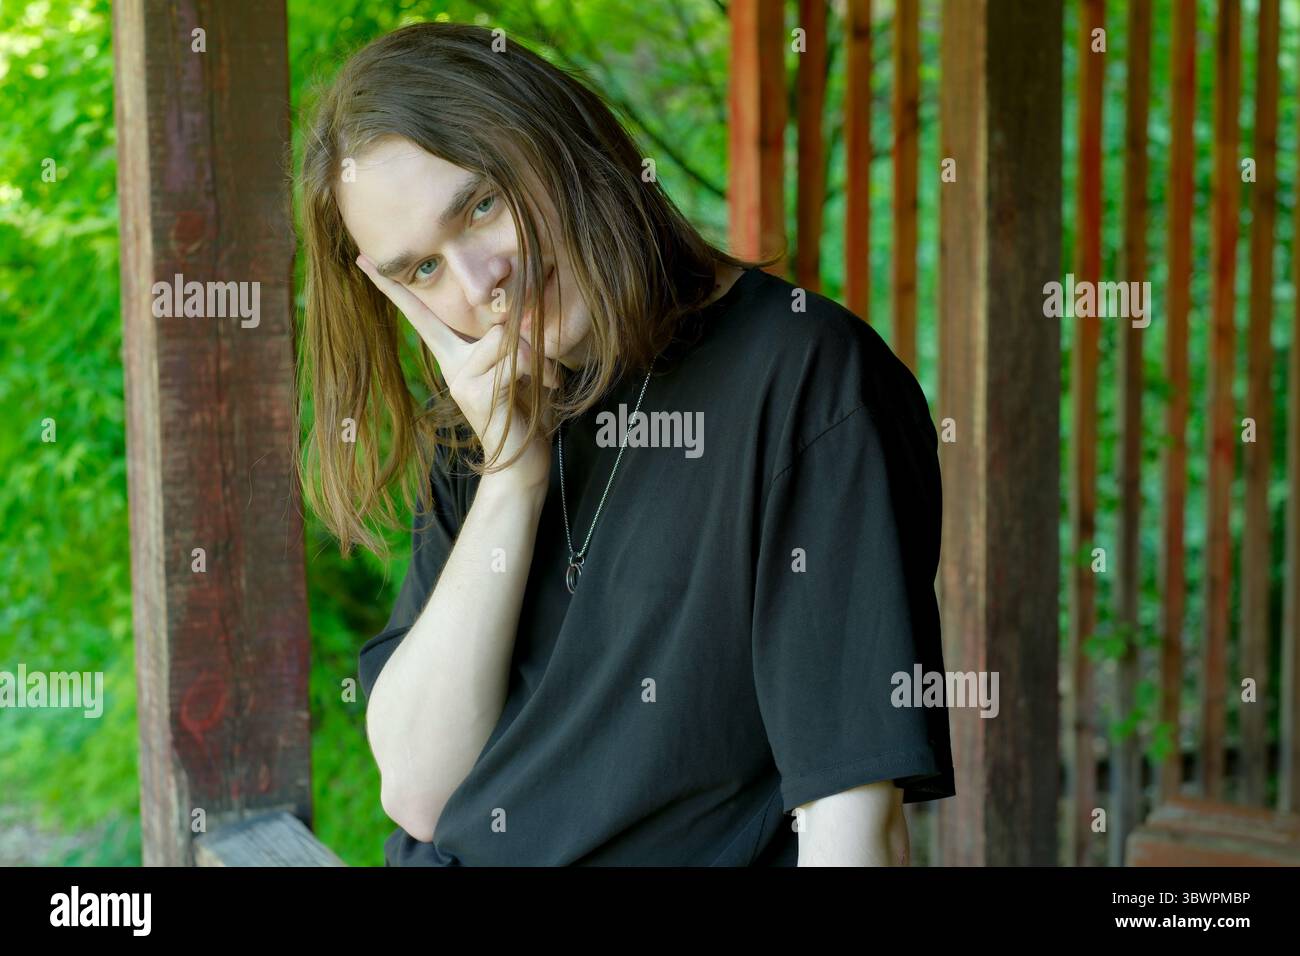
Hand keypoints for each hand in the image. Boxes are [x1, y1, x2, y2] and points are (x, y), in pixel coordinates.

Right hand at [356, 253, 558, 491]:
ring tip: (538, 382)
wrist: (522, 462)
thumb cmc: (523, 408)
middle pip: (487, 321)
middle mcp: (451, 366)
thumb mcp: (514, 365)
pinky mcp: (477, 395)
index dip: (392, 286)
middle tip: (533, 366)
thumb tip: (511, 318)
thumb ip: (507, 340)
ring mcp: (461, 381)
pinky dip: (535, 373)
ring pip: (503, 338)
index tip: (361, 258)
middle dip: (518, 332)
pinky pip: (513, 362)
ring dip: (532, 358)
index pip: (420, 313)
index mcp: (452, 354)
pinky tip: (539, 391)